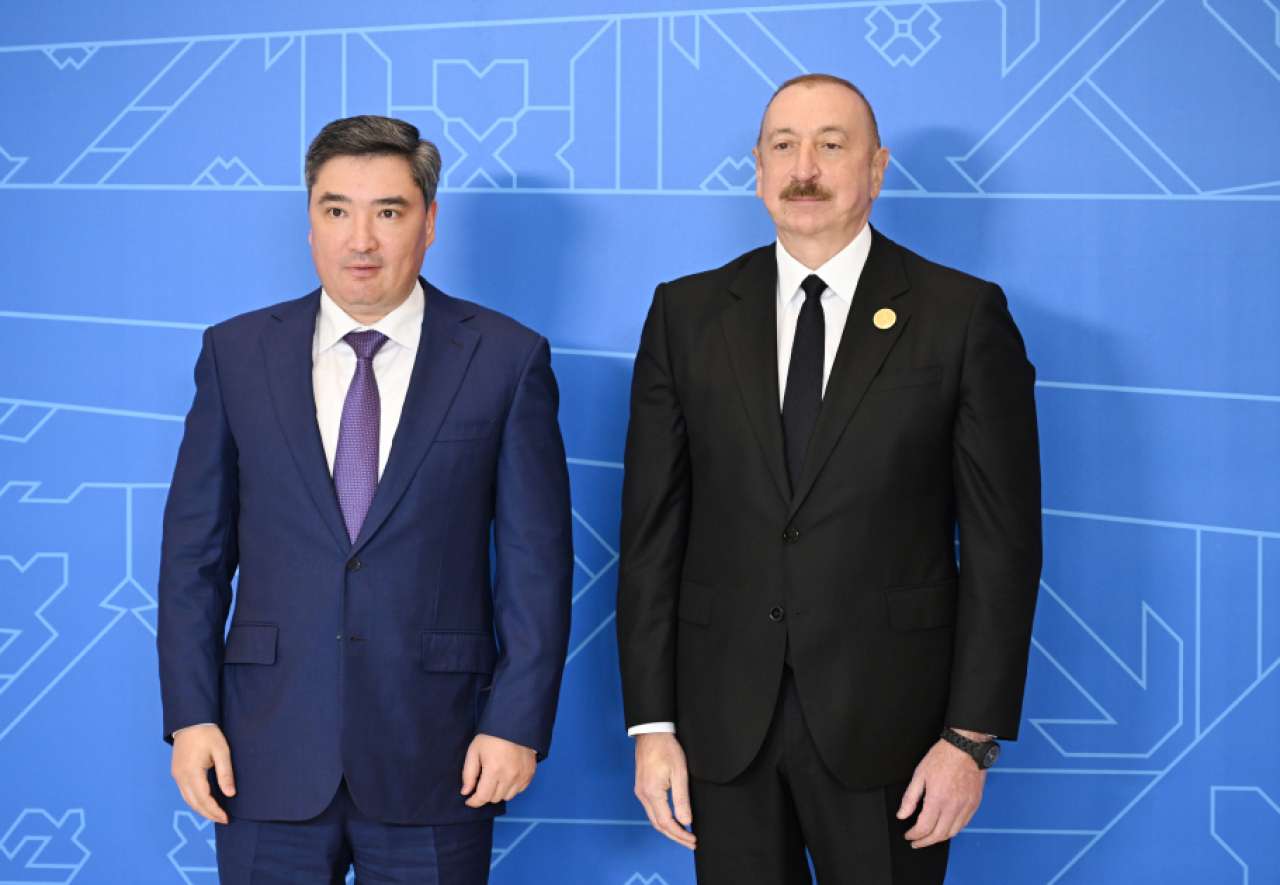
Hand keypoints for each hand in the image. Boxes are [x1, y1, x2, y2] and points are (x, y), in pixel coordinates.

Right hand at [171, 724, 235, 824]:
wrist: (190, 720)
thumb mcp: (222, 751)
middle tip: (223, 819)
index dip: (214, 811)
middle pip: (193, 803)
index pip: (203, 799)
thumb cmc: (208, 734)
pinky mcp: (176, 772)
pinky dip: (195, 800)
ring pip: (187, 799)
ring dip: (200, 809)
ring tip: (215, 814)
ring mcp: (176, 775)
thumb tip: (230, 794)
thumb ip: (225, 773)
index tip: (226, 818)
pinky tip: (204, 802)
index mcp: (191, 772)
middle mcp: (181, 776)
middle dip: (208, 814)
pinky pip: (185, 792)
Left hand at [460, 734, 536, 807]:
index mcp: (494, 770)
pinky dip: (511, 787)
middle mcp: (510, 776)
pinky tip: (507, 776)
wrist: (515, 724)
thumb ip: (468, 774)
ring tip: (495, 778)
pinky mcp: (530, 773)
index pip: (483, 797)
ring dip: (499, 791)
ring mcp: (522, 775)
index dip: (474, 801)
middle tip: (483, 781)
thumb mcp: (474, 751)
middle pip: (494, 798)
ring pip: (507, 796)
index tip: (469, 800)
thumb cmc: (492, 736)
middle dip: (485, 793)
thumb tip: (466, 792)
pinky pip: (519, 790)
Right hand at [633, 732, 695, 849]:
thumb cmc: (666, 748)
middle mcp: (643, 795)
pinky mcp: (642, 787)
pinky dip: (662, 819)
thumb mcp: (679, 772)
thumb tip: (686, 821)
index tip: (693, 839)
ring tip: (683, 834)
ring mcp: (640, 791)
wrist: (651, 732)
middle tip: (690, 842)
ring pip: (653, 818)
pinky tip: (672, 820)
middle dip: (675, 836)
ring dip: (668, 829)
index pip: (666, 823)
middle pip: (658, 825)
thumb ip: (682, 798)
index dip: (680, 834)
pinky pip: (651, 810)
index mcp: (652, 792)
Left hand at [896, 732, 987, 848]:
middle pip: (939, 834)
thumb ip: (910, 798)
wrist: (966, 747)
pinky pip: (964, 824)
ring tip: (929, 837)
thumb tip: (902, 815)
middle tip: (916, 842)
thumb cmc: (942, 757)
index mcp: (937, 799)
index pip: (924, 827)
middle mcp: (954, 806)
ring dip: (939, 838)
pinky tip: (945, 827)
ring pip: (952, 832)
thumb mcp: (919, 774)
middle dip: (925, 841)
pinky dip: (953, 830)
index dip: (914, 835)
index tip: (908, 835)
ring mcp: (966, 806)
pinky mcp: (975, 804)